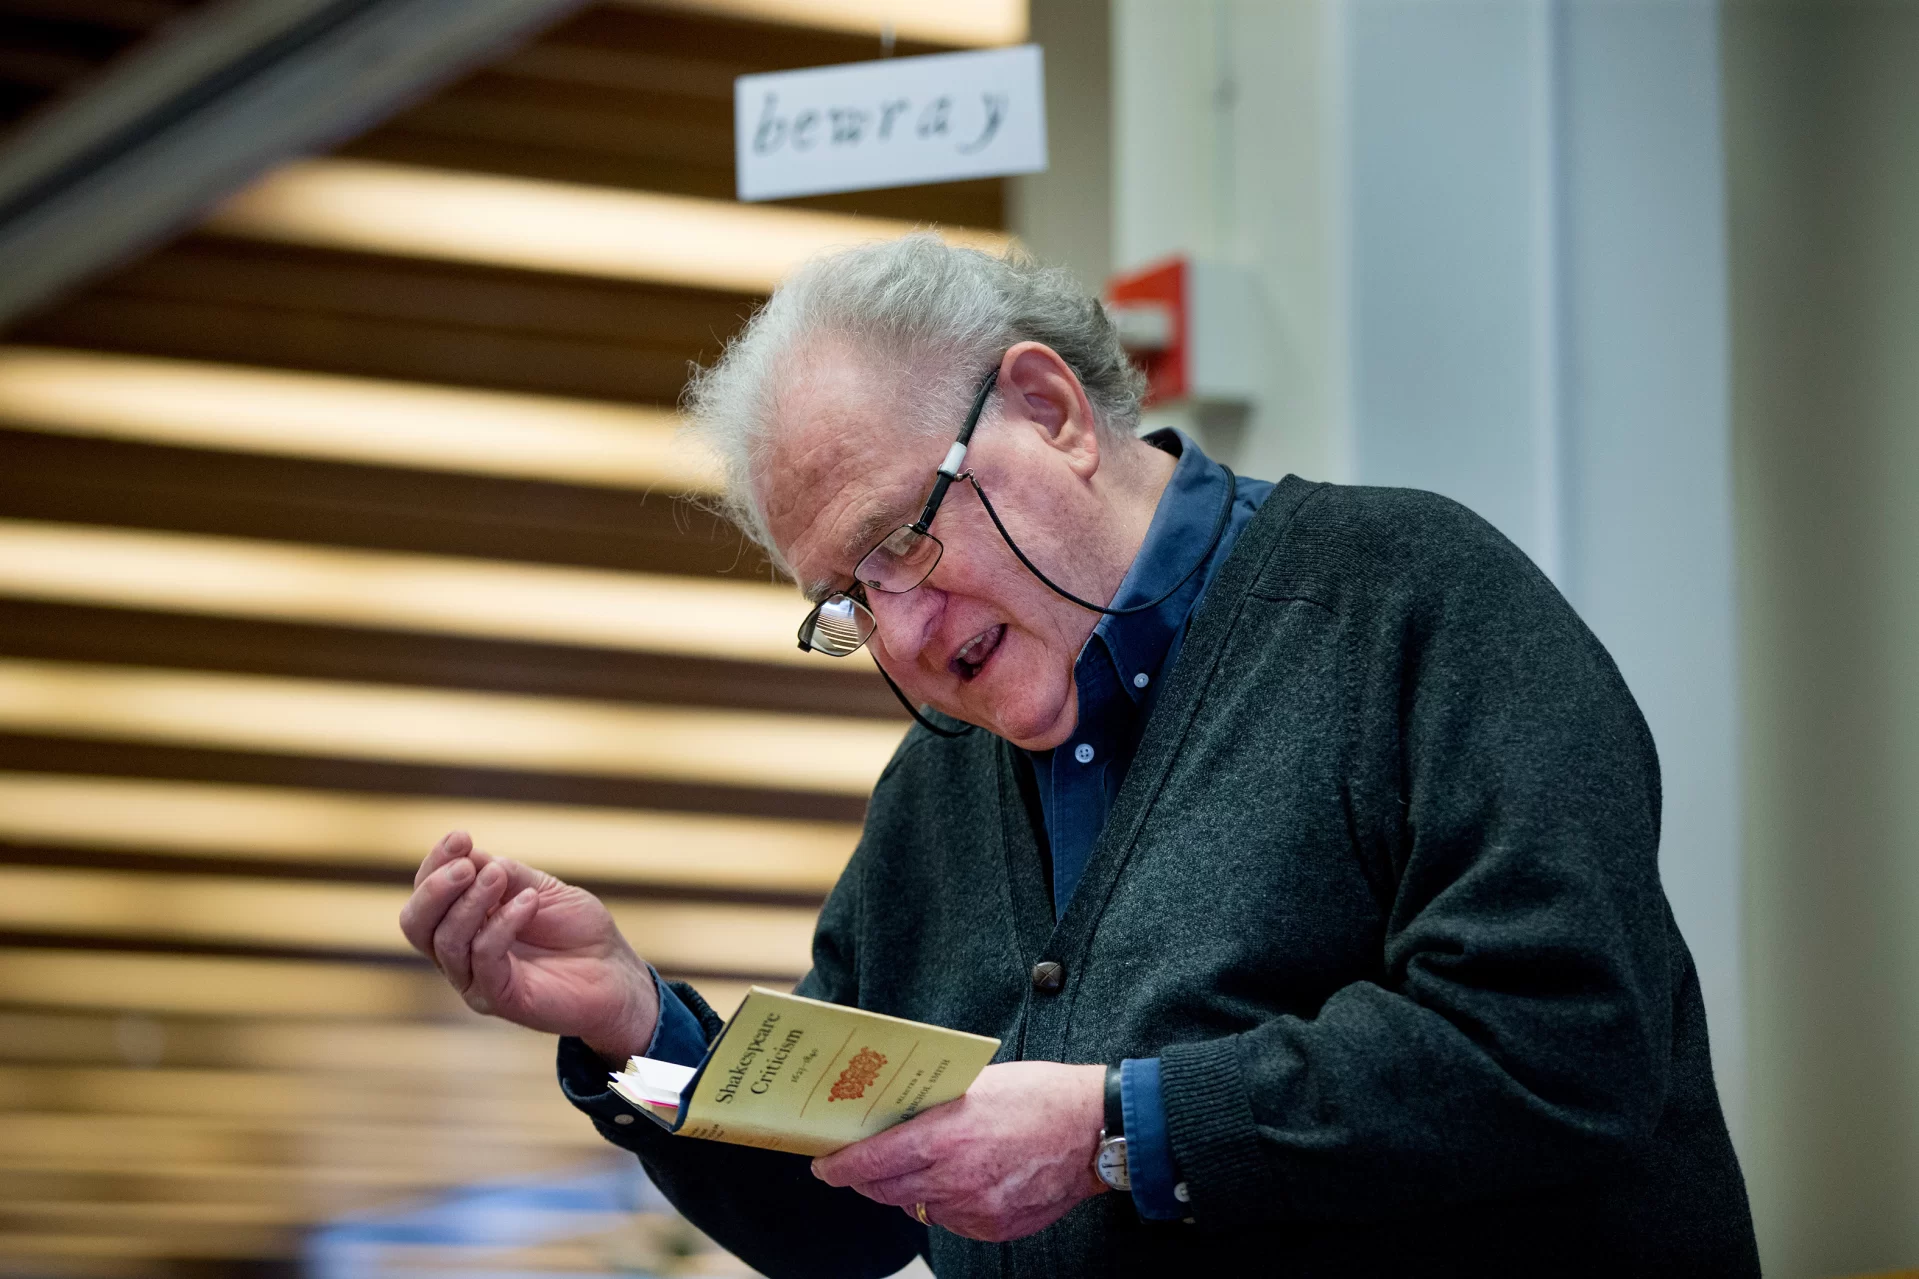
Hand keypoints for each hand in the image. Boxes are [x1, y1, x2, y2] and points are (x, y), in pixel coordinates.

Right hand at [398, 830, 658, 1061]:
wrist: (616, 973)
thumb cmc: (578, 930)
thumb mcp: (542, 889)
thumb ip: (506, 874)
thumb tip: (468, 853)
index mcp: (465, 923)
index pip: (427, 895)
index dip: (436, 864)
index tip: (459, 837)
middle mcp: (460, 954)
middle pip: (416, 924)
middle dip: (435, 889)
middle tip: (466, 864)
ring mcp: (475, 979)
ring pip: (447, 941)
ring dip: (472, 902)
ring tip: (499, 876)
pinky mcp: (498, 998)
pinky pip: (484, 959)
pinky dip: (503, 924)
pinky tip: (528, 901)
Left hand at [810, 1061, 1106, 1241]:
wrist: (1093, 1131)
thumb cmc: (1040, 1095)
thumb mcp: (977, 1085)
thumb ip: (934, 1108)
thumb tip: (898, 1117)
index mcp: (944, 1137)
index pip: (871, 1162)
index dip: (840, 1168)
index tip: (824, 1166)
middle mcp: (954, 1179)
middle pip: (886, 1191)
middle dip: (867, 1180)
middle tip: (859, 1167)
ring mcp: (974, 1209)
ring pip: (919, 1207)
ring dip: (911, 1190)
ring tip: (921, 1167)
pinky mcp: (993, 1227)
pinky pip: (952, 1220)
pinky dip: (947, 1203)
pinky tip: (962, 1180)